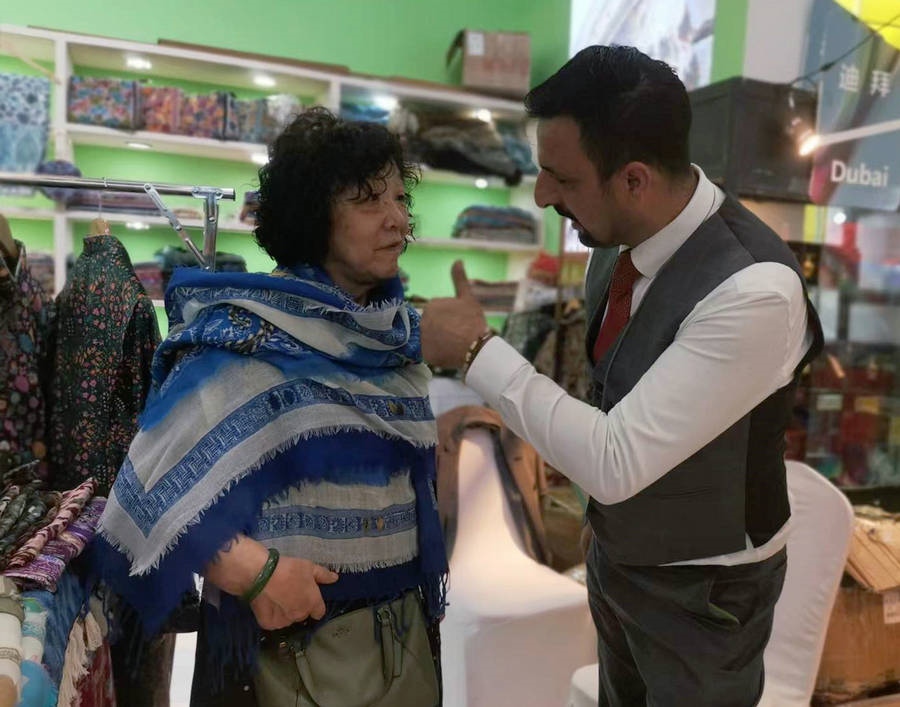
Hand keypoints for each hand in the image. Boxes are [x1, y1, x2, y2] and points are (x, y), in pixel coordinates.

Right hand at [203, 534, 338, 630]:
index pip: (319, 612)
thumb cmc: (289, 569)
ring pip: (288, 619)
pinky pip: (273, 622)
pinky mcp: (269, 624)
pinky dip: (271, 615)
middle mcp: (300, 615)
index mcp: (312, 603)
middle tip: (289, 592)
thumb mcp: (309, 567)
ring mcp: (284, 621)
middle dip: (298, 606)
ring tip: (276, 597)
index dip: (314, 605)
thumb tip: (335, 579)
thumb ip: (323, 575)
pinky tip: (267, 604)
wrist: (262, 574)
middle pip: (302, 614)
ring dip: (285, 612)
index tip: (307, 596)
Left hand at [421, 260, 488, 368]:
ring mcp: (422, 338)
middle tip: (457, 334)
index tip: (459, 323)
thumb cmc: (472, 321)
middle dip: (442, 329)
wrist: (475, 346)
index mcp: (432, 305)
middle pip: (432, 325)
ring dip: (439, 341)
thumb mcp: (467, 298)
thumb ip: (459, 279)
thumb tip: (458, 260)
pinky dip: (437, 354)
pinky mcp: (424, 354)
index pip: (438, 312)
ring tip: (454, 345)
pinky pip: (429, 353)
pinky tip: (448, 353)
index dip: (449, 318)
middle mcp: (422, 320)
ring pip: (430, 339)